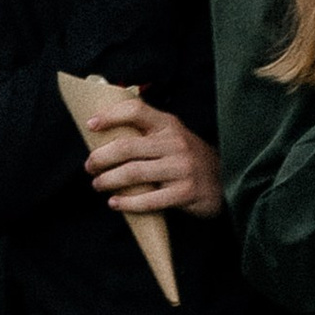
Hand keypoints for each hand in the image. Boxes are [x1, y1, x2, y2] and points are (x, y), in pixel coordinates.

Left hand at [82, 93, 222, 218]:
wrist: (225, 180)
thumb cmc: (187, 157)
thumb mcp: (172, 136)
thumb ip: (146, 133)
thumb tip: (102, 136)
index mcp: (168, 124)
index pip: (135, 111)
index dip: (110, 116)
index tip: (90, 125)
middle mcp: (175, 142)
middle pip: (127, 147)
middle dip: (101, 158)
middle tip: (89, 167)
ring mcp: (181, 168)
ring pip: (134, 173)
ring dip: (109, 180)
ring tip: (98, 184)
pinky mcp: (186, 192)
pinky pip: (149, 199)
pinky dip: (127, 203)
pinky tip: (115, 203)